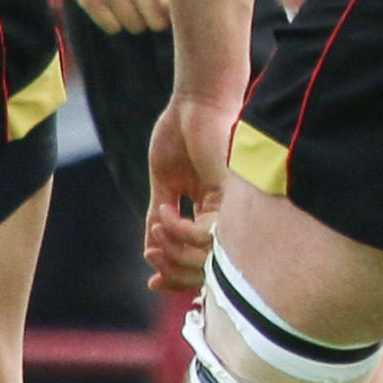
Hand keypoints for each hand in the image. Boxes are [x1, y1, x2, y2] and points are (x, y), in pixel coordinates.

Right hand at [52, 0, 169, 34]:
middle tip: (154, 6)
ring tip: (133, 1)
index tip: (179, 9)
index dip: (179, 11)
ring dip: (136, 19)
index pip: (174, 3)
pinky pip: (111, 27)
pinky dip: (115, 20)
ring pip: (134, 26)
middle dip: (158, 17)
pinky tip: (115, 3)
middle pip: (156, 20)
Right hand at [143, 91, 234, 292]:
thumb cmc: (181, 134)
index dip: (176, 275)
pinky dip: (180, 229)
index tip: (151, 281)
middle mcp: (225, 214)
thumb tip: (150, 249)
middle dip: (174, 271)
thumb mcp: (164, 182)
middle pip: (206, 265)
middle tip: (150, 262)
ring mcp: (231, 207)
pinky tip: (165, 214)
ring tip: (155, 234)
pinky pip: (207, 232)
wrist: (196, 101)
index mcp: (210, 212)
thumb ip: (160, 214)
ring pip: (207, 254)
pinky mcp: (231, 196)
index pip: (199, 258)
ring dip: (173, 250)